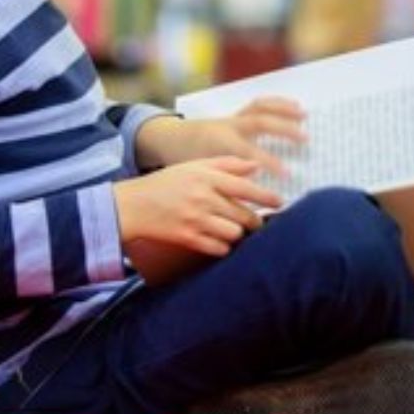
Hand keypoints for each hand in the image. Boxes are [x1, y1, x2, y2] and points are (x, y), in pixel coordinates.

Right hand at [113, 156, 283, 259]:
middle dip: (254, 220)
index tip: (280, 202)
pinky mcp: (187, 239)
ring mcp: (195, 220)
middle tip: (257, 221)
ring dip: (238, 233)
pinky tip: (220, 241)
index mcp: (206, 178)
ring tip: (235, 229)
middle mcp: (203, 199)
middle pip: (243, 214)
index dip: (266, 196)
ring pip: (234, 232)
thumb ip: (226, 164)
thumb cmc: (166, 183)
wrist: (132, 205)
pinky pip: (218, 248)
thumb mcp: (194, 166)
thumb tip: (256, 166)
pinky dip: (223, 246)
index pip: (245, 188)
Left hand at [145, 98, 307, 176]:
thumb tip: (248, 207)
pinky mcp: (237, 114)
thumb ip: (225, 189)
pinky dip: (277, 103)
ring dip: (284, 110)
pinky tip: (294, 106)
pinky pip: (259, 104)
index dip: (270, 163)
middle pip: (260, 122)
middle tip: (305, 140)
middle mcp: (229, 127)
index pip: (250, 153)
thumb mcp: (203, 179)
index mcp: (219, 144)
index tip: (288, 174)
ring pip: (260, 108)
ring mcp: (233, 118)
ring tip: (304, 115)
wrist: (171, 140)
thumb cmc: (187, 165)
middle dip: (284, 130)